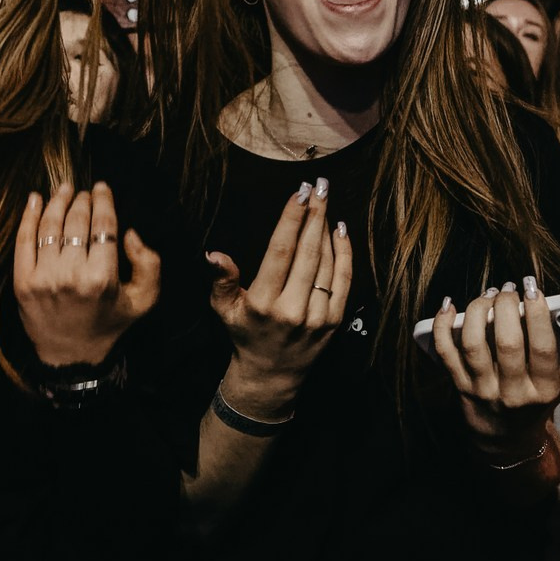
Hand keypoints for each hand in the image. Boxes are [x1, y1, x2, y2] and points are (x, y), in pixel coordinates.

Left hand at [14, 182, 160, 368]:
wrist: (70, 356)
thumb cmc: (109, 323)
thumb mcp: (143, 300)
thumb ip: (149, 264)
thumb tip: (129, 232)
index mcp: (101, 279)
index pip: (103, 226)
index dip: (103, 201)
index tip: (102, 187)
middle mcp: (71, 276)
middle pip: (76, 222)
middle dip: (82, 200)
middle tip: (85, 191)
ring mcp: (43, 278)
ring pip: (50, 226)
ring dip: (57, 202)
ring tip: (63, 189)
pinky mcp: (22, 282)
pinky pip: (23, 240)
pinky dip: (28, 216)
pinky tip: (34, 198)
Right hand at [205, 180, 352, 418]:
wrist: (272, 375)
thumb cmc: (245, 334)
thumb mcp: (224, 310)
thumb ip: (221, 280)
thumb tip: (215, 254)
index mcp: (262, 303)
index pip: (281, 252)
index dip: (292, 219)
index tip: (299, 192)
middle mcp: (291, 310)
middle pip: (308, 253)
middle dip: (315, 214)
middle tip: (319, 185)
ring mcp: (316, 317)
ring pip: (327, 264)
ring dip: (327, 229)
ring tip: (325, 202)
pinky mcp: (334, 322)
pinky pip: (343, 280)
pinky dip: (344, 253)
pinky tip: (340, 231)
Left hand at [427, 278, 559, 449]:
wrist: (508, 440)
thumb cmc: (538, 400)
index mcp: (544, 389)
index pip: (544, 348)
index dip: (538, 315)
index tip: (534, 290)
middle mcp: (513, 392)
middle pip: (507, 343)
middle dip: (507, 307)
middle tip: (509, 289)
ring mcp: (483, 391)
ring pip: (474, 345)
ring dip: (478, 311)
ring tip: (488, 295)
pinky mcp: (459, 388)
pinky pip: (445, 353)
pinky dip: (442, 327)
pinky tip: (449, 307)